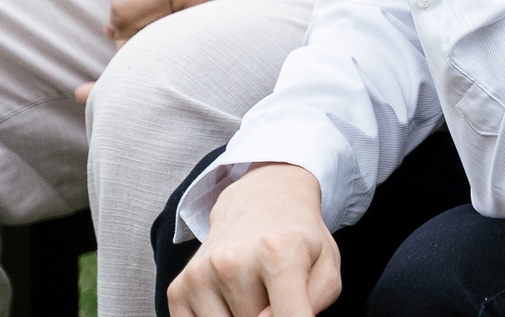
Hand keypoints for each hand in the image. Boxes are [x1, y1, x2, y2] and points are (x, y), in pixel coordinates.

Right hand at [168, 163, 339, 316]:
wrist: (261, 200)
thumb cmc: (298, 240)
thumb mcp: (326, 265)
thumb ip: (314, 301)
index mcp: (279, 253)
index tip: (293, 315)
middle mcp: (232, 262)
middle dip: (270, 315)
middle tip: (275, 289)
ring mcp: (200, 275)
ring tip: (254, 290)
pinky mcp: (178, 289)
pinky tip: (229, 297)